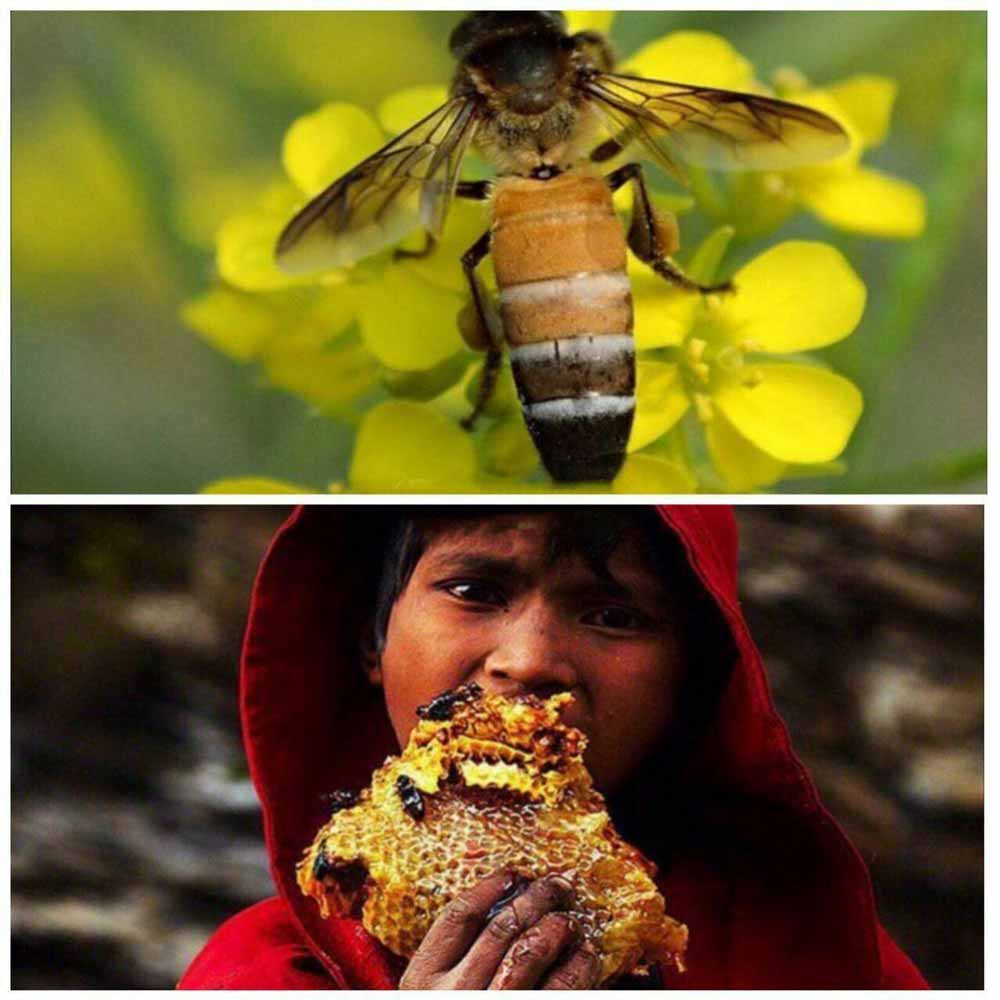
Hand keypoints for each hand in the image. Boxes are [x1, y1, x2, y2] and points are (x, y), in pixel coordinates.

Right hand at [398, 869, 600, 988]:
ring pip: (528, 952)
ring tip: (569, 917)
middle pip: (500, 928)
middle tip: (557, 885)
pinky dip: (576, 967)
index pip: (457, 916)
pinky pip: (559, 991)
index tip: (513, 873)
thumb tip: (500, 912)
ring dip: (555, 927)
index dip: (489, 887)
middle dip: (534, 899)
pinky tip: (585, 955)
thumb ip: (451, 967)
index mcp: (420, 983)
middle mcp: (452, 996)